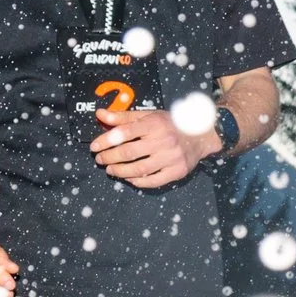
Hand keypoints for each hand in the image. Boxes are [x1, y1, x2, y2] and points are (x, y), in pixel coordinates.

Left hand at [92, 107, 217, 188]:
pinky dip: (137, 181)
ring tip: (111, 170)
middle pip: (128, 153)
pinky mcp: (177, 171)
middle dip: (109, 157)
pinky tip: (129, 178)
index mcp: (154, 124)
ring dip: (119, 171)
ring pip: (138, 169)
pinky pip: (153, 181)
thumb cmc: (171, 124)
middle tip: (100, 160)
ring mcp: (171, 158)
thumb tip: (100, 115)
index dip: (105, 141)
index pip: (123, 133)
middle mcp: (163, 141)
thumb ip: (123, 117)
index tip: (94, 147)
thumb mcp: (148, 115)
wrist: (202, 135)